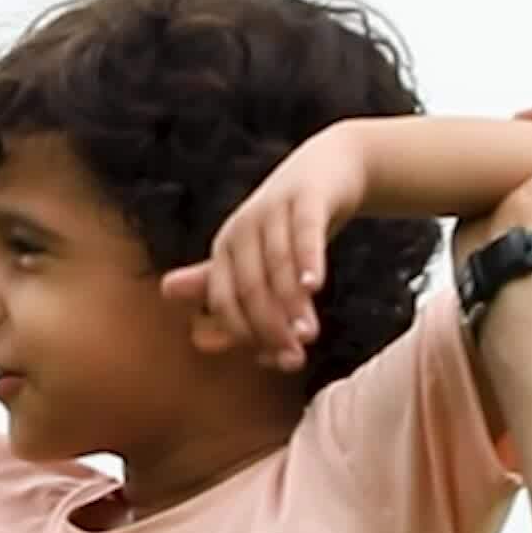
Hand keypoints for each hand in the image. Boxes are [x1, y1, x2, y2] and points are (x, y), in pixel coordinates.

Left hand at [159, 123, 371, 372]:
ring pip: (278, 265)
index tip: (278, 362)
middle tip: (296, 356)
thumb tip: (200, 343)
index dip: (247, 334)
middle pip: (250, 288)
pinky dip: (308, 260)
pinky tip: (315, 286)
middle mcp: (241, 229)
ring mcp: (272, 210)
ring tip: (309, 335)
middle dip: (271, 326)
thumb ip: (232, 301)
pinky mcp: (306, 196)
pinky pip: (305, 232)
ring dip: (292, 304)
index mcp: (224, 251)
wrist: (331, 170)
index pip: (225, 301)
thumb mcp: (258, 262)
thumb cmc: (289, 228)